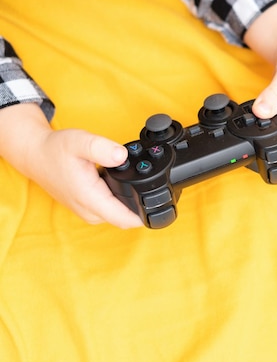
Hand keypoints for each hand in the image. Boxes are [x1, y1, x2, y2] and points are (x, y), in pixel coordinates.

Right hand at [0, 103, 142, 228]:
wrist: (35, 155)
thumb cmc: (55, 149)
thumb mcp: (80, 141)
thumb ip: (102, 148)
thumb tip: (122, 155)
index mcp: (90, 199)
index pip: (127, 220)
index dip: (146, 214)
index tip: (158, 201)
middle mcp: (89, 212)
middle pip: (127, 219)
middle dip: (141, 206)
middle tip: (148, 184)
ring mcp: (88, 213)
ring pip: (120, 216)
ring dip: (130, 203)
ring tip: (132, 181)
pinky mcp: (87, 209)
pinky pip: (111, 211)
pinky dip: (119, 200)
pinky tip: (120, 184)